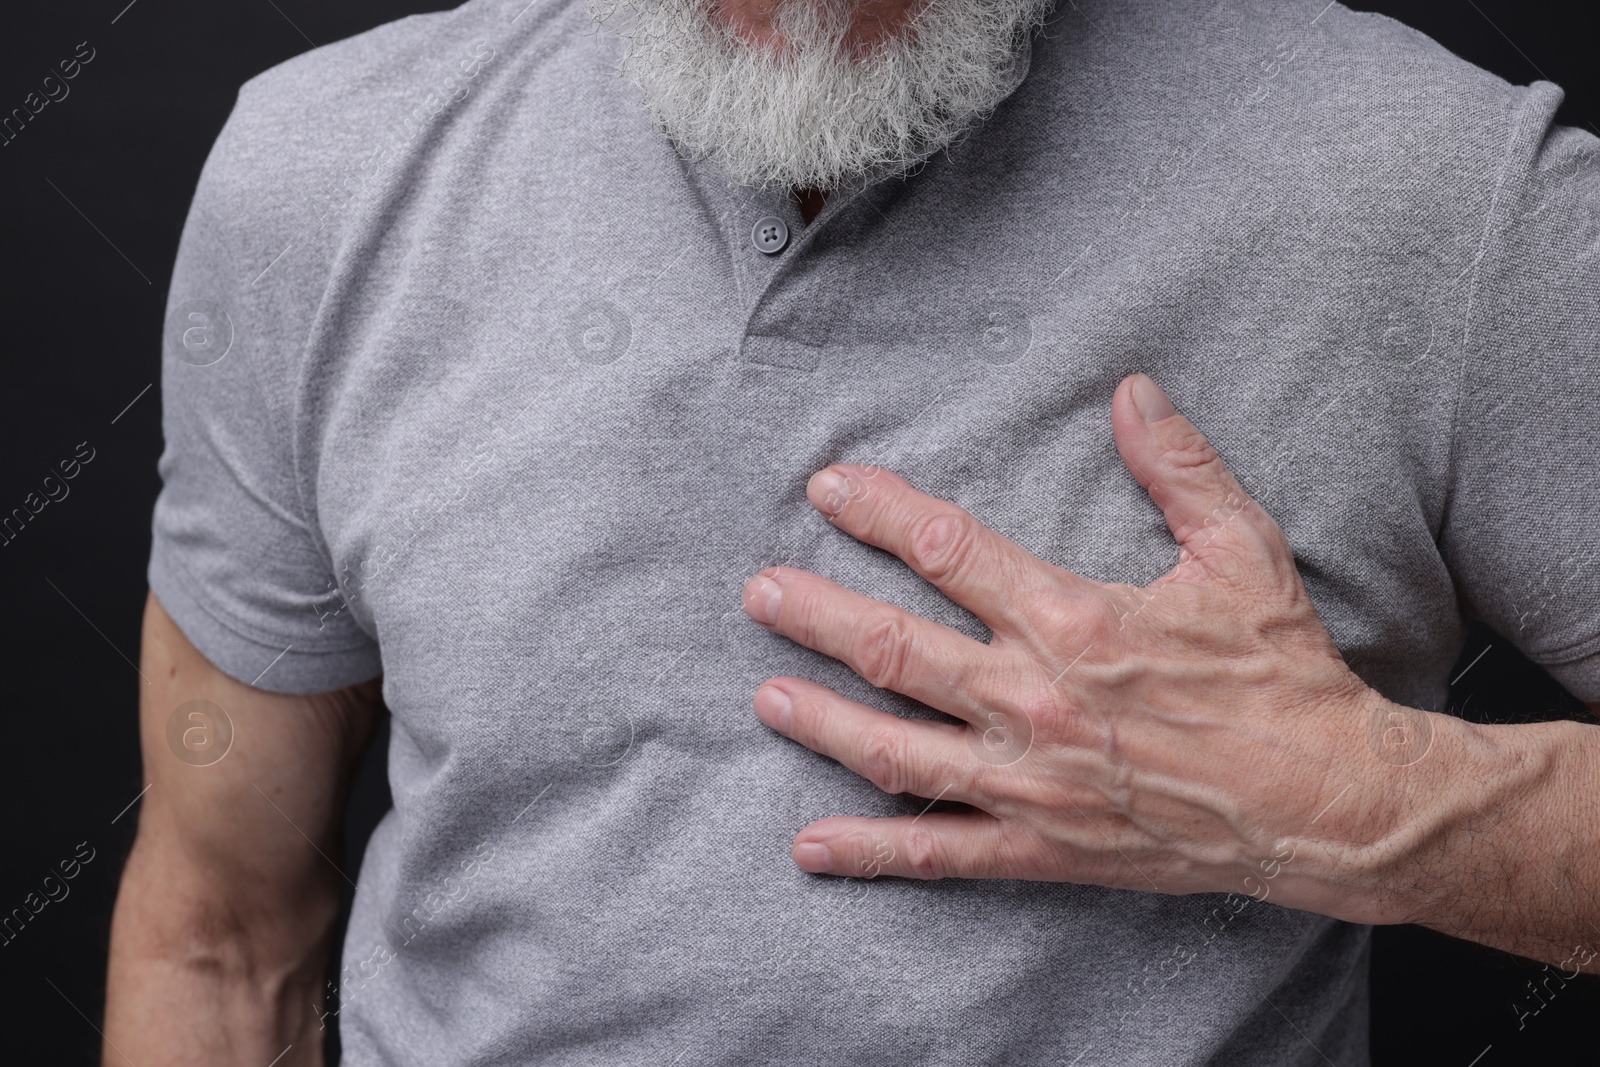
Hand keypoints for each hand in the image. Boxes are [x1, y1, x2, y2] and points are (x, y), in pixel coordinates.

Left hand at [741, 373, 1440, 921]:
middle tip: (760, 592)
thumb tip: (1133, 392)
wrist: (1324, 800)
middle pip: (895, 648)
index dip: (880, 513)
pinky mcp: (1041, 845)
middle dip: (817, 614)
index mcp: (1072, 620)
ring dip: (822, 720)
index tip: (830, 489)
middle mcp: (1033, 699)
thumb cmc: (1282, 674)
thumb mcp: (1241, 552)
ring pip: (895, 748)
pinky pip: (941, 849)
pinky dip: (872, 850)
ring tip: (765, 695)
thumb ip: (1180, 467)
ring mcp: (1029, 779)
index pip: (947, 551)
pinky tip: (812, 846)